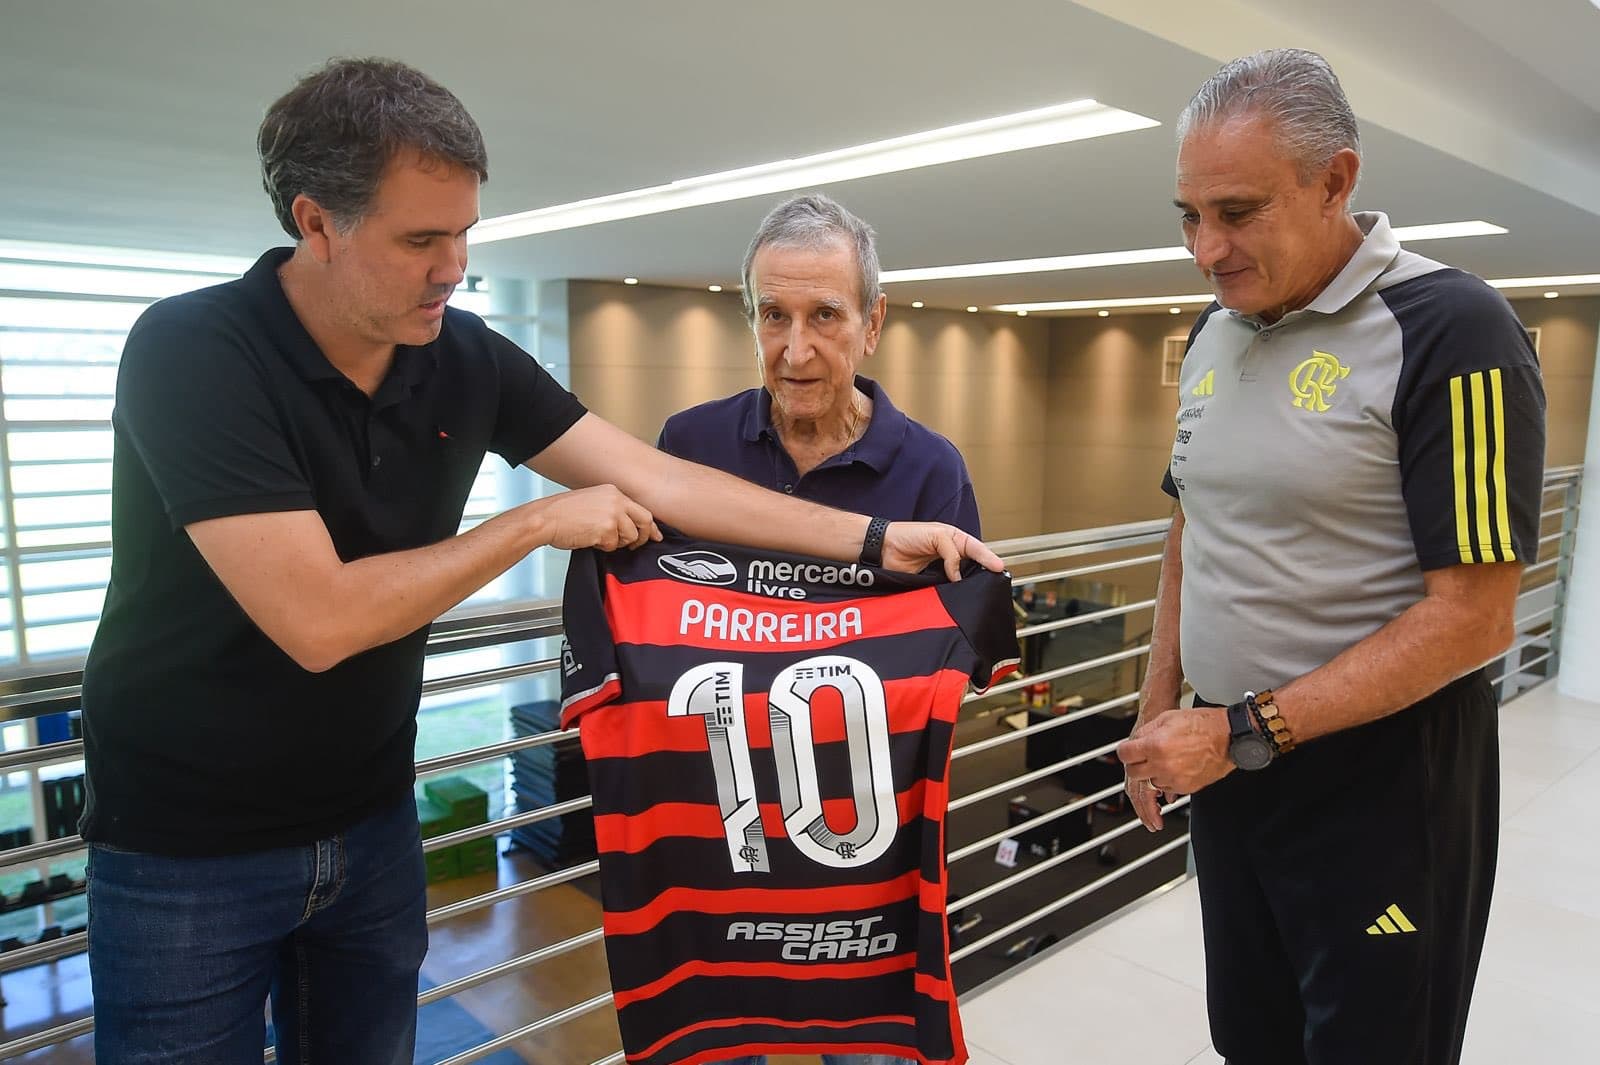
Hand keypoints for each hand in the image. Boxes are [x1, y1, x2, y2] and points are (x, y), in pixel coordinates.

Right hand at [528, 485, 660, 551]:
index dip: (650, 526)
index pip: (642, 509)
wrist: (546, 518)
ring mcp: (612, 515)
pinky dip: (602, 547)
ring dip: (617, 543)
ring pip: (630, 537)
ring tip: (599, 537)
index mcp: (614, 492)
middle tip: (635, 545)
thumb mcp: (593, 501)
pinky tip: (590, 539)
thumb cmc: (564, 513)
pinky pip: (613, 546)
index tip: (656, 535)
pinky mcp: (605, 530)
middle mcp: (616, 501)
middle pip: (645, 522)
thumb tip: (631, 526)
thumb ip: (614, 509)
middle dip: (644, 537)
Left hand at [882, 523, 1003, 580]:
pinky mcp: (931, 583)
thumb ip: (952, 552)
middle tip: (994, 581)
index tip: (999, 568)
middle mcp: (950, 555)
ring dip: (968, 584)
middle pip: (972, 566)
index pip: (976, 549)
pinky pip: (946, 589)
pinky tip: (959, 595)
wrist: (884, 548)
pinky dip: (953, 592)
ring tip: (980, 590)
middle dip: (983, 573)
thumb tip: (958, 574)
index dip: (988, 558)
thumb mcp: (937, 535)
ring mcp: (941, 570)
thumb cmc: (908, 534)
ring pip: (961, 579)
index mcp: (954, 539)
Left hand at [1117, 707, 1231, 830]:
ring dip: (1152, 773)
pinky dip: (1167, 780)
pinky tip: (1176, 766)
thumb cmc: (1203, 725)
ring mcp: (1174, 779)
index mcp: (1155, 745)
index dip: (1125, 751)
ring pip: (1149, 783)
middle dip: (1135, 764)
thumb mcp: (1168, 718)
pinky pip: (1167, 789)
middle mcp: (1162, 765)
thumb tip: (1135, 741)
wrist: (1229, 738)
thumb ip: (1146, 731)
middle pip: (1133, 773)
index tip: (1128, 751)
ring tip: (1164, 759)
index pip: (1124, 755)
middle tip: (1142, 758)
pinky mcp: (1186, 788)